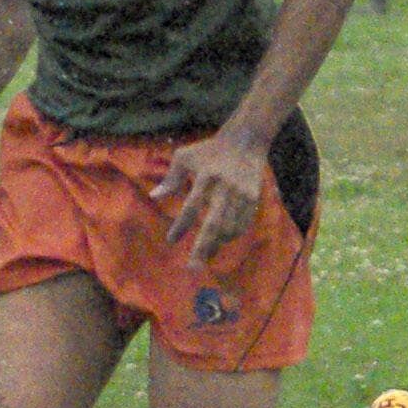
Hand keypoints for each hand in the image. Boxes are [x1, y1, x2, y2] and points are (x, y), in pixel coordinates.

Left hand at [149, 130, 265, 266]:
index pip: (191, 207)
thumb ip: (170, 178)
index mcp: (206, 178)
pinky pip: (243, 224)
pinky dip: (232, 235)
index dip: (181, 226)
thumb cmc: (209, 149)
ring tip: (204, 254)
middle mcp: (225, 189)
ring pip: (230, 228)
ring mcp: (242, 195)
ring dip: (216, 243)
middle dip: (202, 248)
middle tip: (192, 267)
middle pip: (213, 224)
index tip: (171, 241)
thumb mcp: (184, 157)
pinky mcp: (254, 198)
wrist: (245, 141)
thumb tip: (153, 197)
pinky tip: (221, 240)